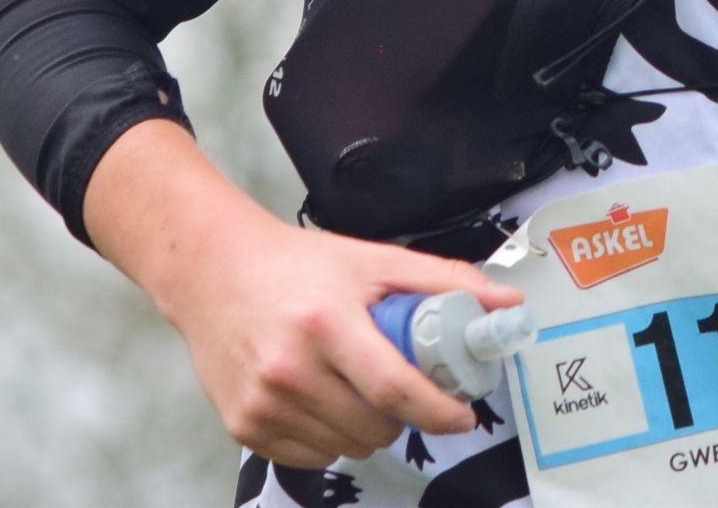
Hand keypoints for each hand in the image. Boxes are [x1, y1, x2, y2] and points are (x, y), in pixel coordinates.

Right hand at [163, 206, 516, 467]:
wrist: (211, 270)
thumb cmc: (296, 265)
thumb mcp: (372, 260)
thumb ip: (443, 281)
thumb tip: (506, 303)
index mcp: (327, 323)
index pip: (395, 389)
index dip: (439, 411)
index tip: (463, 415)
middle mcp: (290, 368)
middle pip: (375, 427)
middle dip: (402, 416)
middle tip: (398, 386)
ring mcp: (263, 402)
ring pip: (346, 447)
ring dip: (365, 429)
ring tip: (353, 386)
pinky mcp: (243, 425)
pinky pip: (310, 456)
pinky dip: (328, 438)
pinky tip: (321, 399)